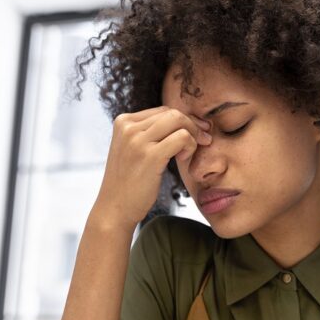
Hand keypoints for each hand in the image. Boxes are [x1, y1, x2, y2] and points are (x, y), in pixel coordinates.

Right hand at [94, 106, 211, 227]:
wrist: (115, 208)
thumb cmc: (129, 182)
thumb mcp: (133, 150)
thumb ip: (150, 133)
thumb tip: (184, 120)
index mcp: (123, 122)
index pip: (162, 110)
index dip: (183, 120)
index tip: (196, 133)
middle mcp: (128, 127)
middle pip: (172, 113)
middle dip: (193, 125)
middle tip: (204, 140)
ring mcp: (138, 140)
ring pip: (179, 121)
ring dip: (193, 135)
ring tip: (188, 154)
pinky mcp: (150, 155)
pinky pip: (182, 137)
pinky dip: (190, 146)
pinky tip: (183, 159)